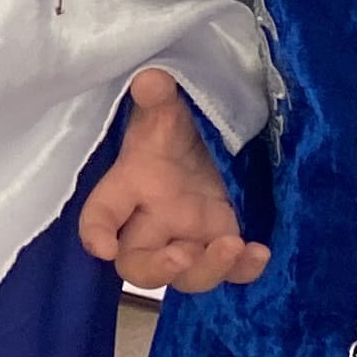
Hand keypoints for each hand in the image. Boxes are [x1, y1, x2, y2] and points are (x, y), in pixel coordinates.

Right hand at [76, 68, 266, 292]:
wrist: (207, 134)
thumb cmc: (173, 125)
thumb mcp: (166, 108)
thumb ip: (157, 98)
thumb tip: (152, 80)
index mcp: (131, 185)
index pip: (101, 214)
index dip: (96, 233)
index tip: (103, 247)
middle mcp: (154, 220)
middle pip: (138, 264)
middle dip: (156, 268)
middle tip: (181, 257)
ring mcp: (189, 236)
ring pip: (187, 276)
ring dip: (207, 269)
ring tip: (232, 246)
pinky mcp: (221, 239)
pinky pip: (231, 271)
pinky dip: (243, 271)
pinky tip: (259, 253)